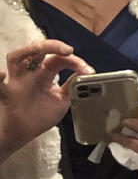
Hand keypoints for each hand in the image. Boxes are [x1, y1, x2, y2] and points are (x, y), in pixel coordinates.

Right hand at [0, 41, 92, 161]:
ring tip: (40, 49)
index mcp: (44, 73)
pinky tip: (1, 74)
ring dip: (28, 50)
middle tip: (68, 50)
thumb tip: (87, 73)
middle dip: (53, 45)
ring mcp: (17, 81)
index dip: (74, 62)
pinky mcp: (7, 95)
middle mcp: (30, 73)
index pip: (59, 59)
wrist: (24, 133)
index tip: (88, 71)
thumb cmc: (40, 115)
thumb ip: (71, 85)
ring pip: (16, 57)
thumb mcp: (62, 99)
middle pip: (37, 51)